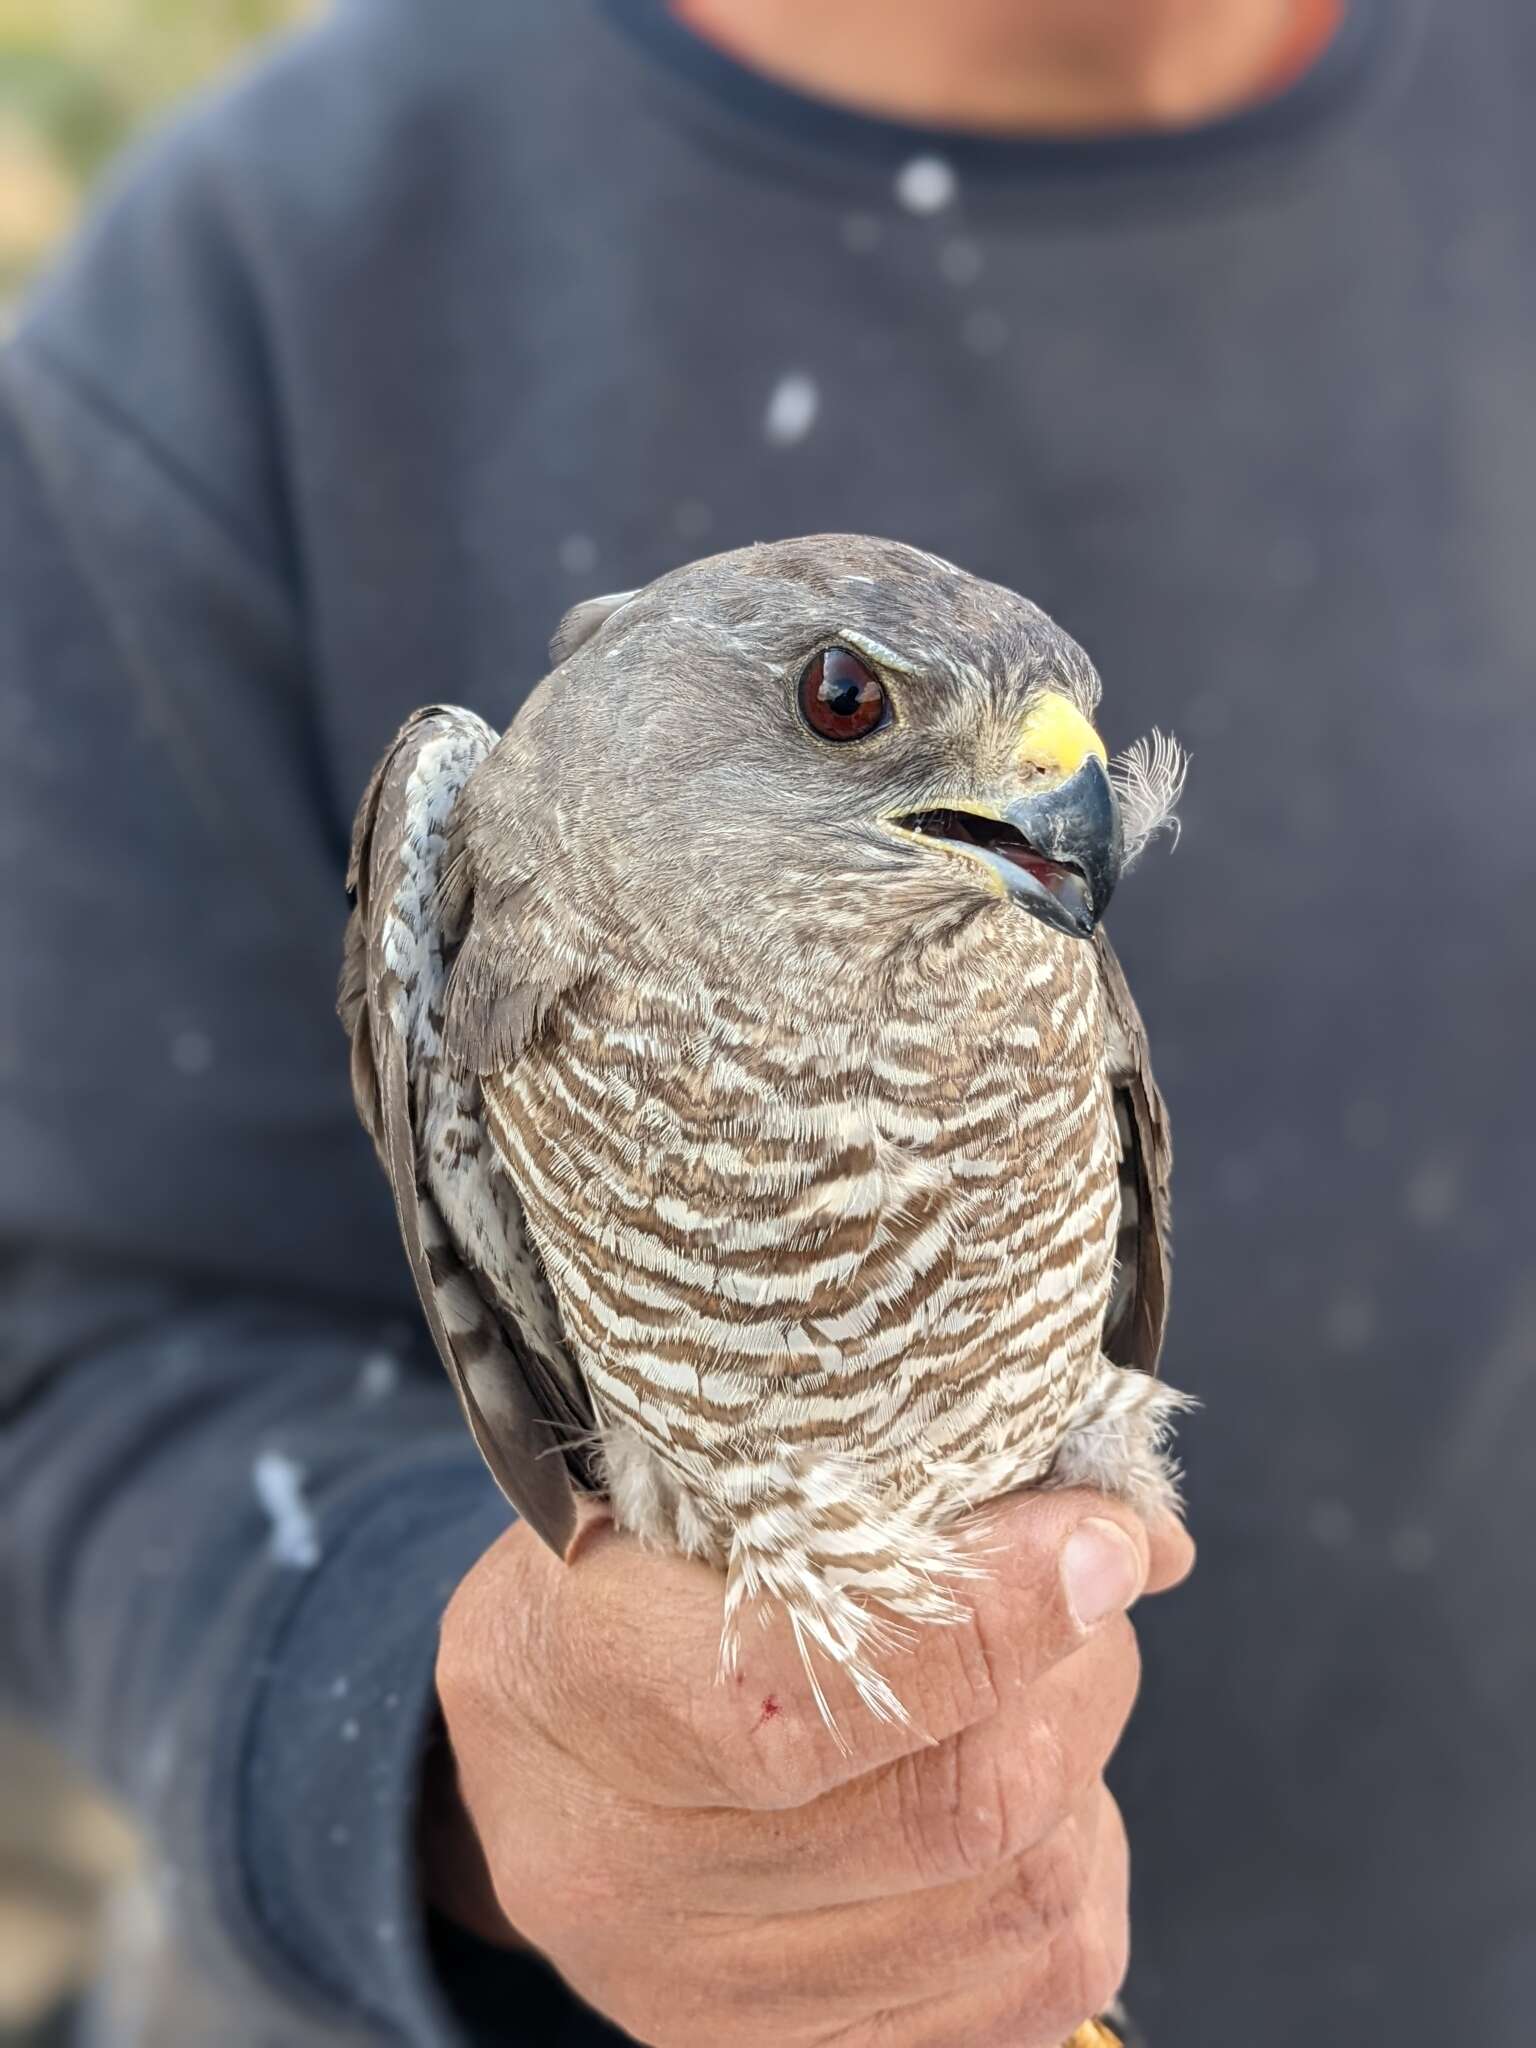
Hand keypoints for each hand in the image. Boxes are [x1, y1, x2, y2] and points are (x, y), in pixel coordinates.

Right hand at [424, 1489, 1192, 2047]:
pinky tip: (1028, 1793)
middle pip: (952, 1804)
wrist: (521, 1750)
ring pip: (1019, 1897)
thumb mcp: (688, 1485)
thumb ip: (879, 1498)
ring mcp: (705, 1993)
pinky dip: (1079, 1867)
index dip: (985, 1612)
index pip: (810, 1680)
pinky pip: (1035, 1986)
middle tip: (1089, 1578)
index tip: (1094, 1534)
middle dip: (1074, 1675)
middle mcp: (623, 1869)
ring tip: (1043, 1681)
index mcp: (572, 1673)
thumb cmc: (616, 1573)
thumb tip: (1128, 1538)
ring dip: (1083, 1766)